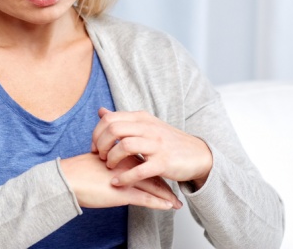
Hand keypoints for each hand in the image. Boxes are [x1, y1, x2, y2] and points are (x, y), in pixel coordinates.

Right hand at [59, 153, 182, 209]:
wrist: (67, 178)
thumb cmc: (77, 171)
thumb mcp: (96, 160)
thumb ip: (107, 158)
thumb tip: (111, 161)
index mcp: (121, 156)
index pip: (144, 162)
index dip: (156, 167)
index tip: (165, 172)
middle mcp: (127, 166)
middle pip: (153, 173)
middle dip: (167, 182)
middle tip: (178, 189)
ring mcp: (126, 180)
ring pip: (153, 187)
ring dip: (167, 196)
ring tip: (177, 203)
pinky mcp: (123, 193)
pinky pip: (146, 199)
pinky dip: (159, 203)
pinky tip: (168, 207)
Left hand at [91, 108, 212, 189]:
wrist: (197, 154)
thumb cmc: (167, 141)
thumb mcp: (145, 125)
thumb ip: (122, 120)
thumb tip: (100, 111)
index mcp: (141, 118)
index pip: (110, 119)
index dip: (96, 133)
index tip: (94, 147)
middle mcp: (148, 128)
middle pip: (114, 129)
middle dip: (101, 145)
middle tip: (99, 157)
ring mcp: (156, 145)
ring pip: (124, 146)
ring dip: (111, 158)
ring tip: (109, 167)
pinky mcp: (163, 163)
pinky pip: (139, 169)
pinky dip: (124, 177)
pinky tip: (117, 182)